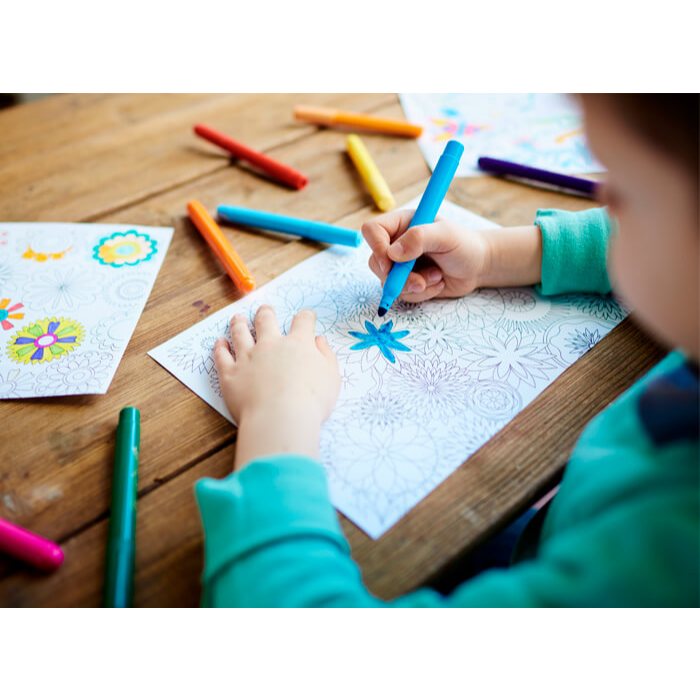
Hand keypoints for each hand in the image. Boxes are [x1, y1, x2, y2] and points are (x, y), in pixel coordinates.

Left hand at [214, 305, 340, 469]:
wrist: (280, 419)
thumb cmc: (312, 402)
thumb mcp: (331, 378)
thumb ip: (326, 356)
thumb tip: (319, 340)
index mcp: (298, 344)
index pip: (303, 322)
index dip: (306, 317)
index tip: (307, 316)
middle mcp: (271, 345)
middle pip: (266, 321)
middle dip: (266, 313)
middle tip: (265, 309)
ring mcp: (247, 357)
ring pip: (240, 333)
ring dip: (239, 323)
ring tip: (238, 318)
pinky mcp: (230, 373)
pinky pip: (222, 356)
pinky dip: (220, 347)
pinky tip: (220, 342)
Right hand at [361, 209, 490, 302]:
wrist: (477, 267)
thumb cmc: (464, 245)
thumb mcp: (446, 235)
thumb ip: (419, 238)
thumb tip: (393, 253)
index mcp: (401, 224)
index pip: (372, 230)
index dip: (376, 247)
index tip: (390, 262)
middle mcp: (396, 244)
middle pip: (375, 262)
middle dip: (397, 277)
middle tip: (420, 281)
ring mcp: (400, 265)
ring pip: (387, 282)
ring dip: (414, 286)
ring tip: (437, 277)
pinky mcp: (407, 283)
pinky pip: (402, 295)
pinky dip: (421, 294)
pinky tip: (437, 283)